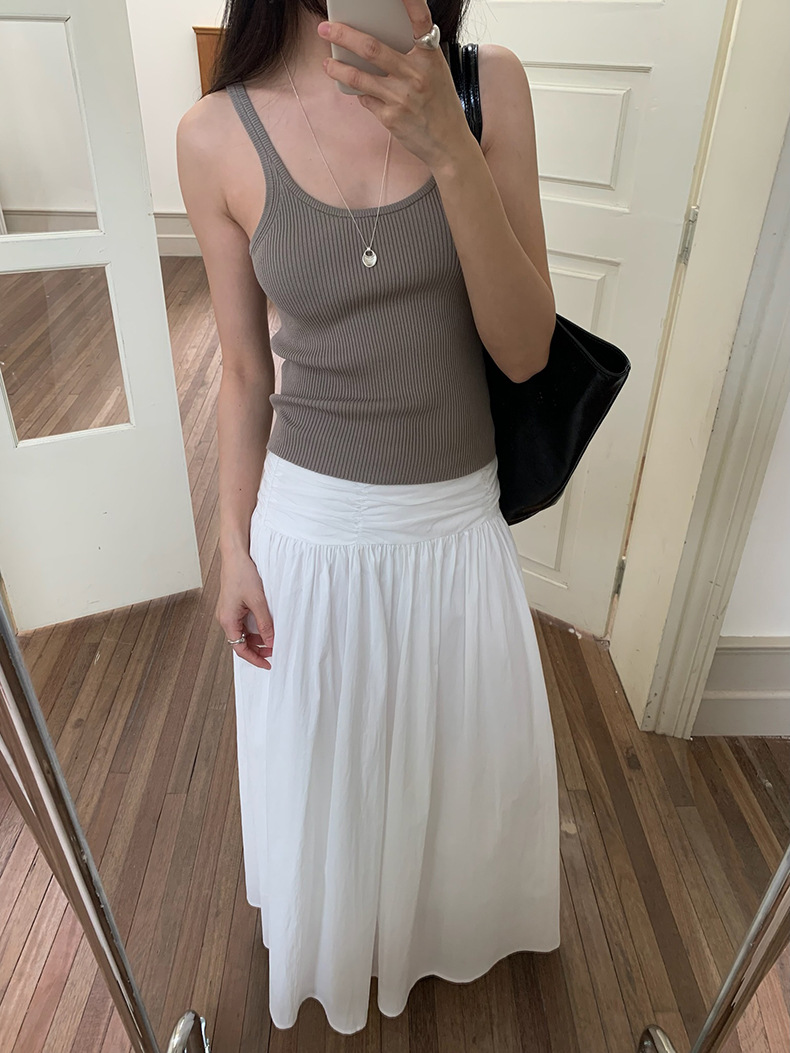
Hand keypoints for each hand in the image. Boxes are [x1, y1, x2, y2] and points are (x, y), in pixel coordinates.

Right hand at [216, 552, 274, 668]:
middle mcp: (225, 618)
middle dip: (257, 649)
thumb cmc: (242, 574)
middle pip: (240, 642)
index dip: (255, 658)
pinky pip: (243, 623)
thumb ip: (265, 624)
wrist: (235, 555)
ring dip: (257, 638)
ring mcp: (228, 612)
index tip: (268, 664)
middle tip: (274, 652)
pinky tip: (266, 626)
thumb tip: (271, 642)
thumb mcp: (258, 602)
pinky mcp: (233, 605)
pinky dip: (254, 628)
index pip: (240, 648)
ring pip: (243, 633)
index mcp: (227, 620)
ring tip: (272, 639)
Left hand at [317, 0, 473, 170]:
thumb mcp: (436, 73)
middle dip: (343, 35)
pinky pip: (366, 99)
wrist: (449, 145)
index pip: (420, 20)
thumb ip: (413, 56)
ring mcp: (402, 98)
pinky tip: (356, 89)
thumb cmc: (441, 105)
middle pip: (372, 48)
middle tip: (325, 28)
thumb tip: (376, 41)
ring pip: (359, 77)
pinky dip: (360, 93)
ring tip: (327, 63)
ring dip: (338, 68)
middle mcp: (416, 75)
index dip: (409, 1)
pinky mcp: (391, 118)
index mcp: (430, 58)